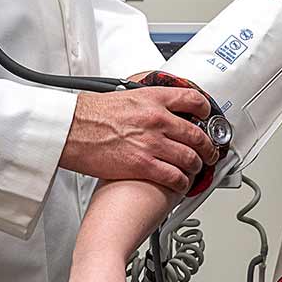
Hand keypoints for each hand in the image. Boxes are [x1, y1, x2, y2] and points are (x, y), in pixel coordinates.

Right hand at [59, 86, 214, 192]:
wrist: (70, 129)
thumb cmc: (89, 115)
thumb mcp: (123, 97)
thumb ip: (145, 104)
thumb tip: (154, 110)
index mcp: (153, 99)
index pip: (193, 100)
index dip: (206, 111)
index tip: (208, 118)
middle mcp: (158, 119)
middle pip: (197, 134)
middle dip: (208, 147)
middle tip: (210, 152)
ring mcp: (153, 143)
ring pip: (190, 158)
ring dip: (197, 167)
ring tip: (195, 170)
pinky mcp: (144, 165)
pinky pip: (175, 177)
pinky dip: (182, 183)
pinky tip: (181, 184)